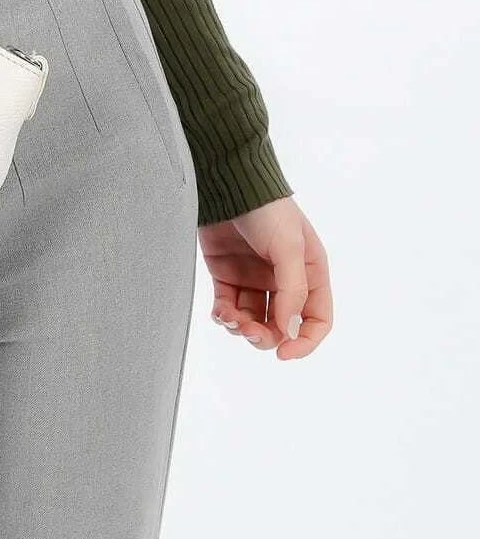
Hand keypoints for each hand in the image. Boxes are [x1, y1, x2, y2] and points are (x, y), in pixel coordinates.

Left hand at [199, 197, 331, 358]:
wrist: (227, 185)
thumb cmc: (267, 210)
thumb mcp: (289, 247)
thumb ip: (292, 290)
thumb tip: (289, 330)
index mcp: (310, 273)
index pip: (317, 319)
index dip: (305, 341)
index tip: (285, 353)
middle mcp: (284, 280)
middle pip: (281, 326)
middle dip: (266, 336)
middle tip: (250, 332)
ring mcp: (255, 279)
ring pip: (253, 321)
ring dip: (242, 328)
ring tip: (230, 318)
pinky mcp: (227, 276)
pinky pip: (229, 308)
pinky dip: (224, 317)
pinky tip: (220, 312)